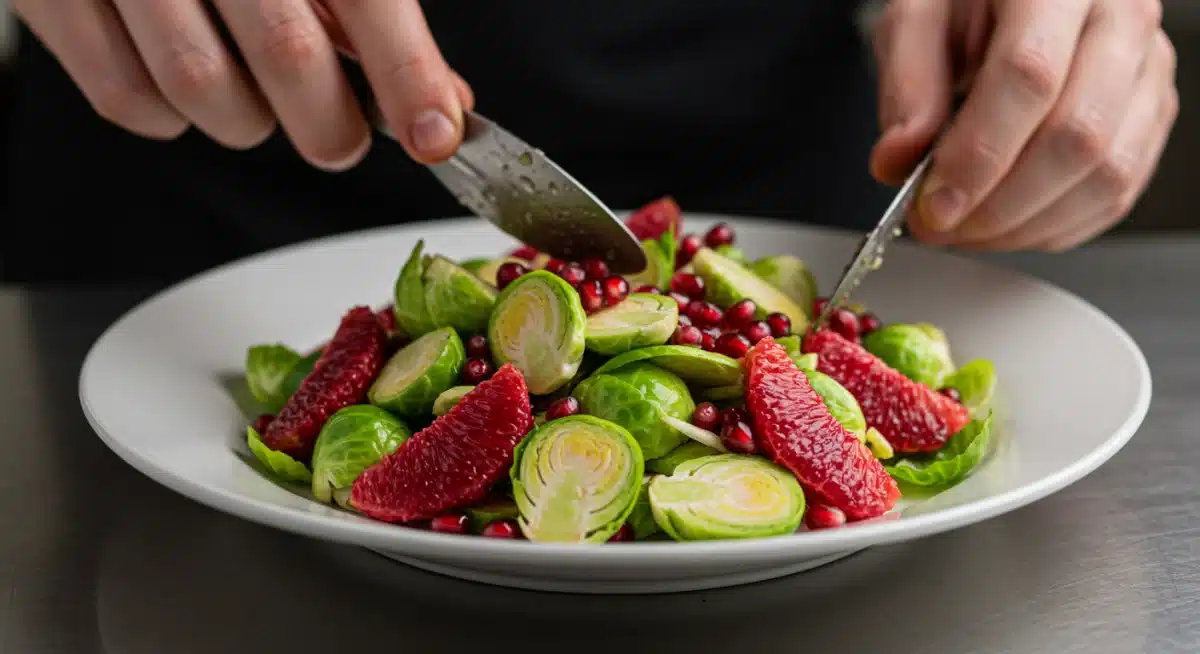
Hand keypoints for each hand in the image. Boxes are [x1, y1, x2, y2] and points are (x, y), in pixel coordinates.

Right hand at [13, 0, 474, 169]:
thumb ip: (368, 13)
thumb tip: (439, 97)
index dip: (408, 75)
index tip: (435, 132)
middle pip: (286, 54)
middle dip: (329, 126)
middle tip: (340, 137)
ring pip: (201, 89)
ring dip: (247, 122)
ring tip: (255, 99)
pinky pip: (127, 98)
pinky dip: (170, 117)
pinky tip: (183, 84)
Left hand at [869, 0, 1178, 250]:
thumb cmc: (970, 1)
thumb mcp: (917, 20)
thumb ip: (907, 85)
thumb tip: (898, 160)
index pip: (1029, 76)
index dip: (978, 155)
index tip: (933, 204)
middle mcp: (1120, 20)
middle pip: (1077, 135)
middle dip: (998, 204)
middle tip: (938, 225)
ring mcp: (1147, 70)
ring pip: (1106, 174)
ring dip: (1025, 225)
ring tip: (965, 230)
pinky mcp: (1152, 115)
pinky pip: (1117, 193)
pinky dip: (1055, 227)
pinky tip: (1006, 225)